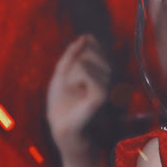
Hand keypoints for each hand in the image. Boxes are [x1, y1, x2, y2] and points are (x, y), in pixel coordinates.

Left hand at [46, 35, 111, 149]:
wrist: (62, 129)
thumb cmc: (61, 105)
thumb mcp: (62, 73)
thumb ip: (72, 54)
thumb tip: (86, 36)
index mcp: (98, 70)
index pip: (93, 45)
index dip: (79, 50)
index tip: (70, 70)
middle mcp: (106, 76)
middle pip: (89, 51)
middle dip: (73, 65)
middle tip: (71, 85)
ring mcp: (105, 86)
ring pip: (85, 62)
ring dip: (72, 75)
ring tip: (74, 92)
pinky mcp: (101, 95)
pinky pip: (86, 72)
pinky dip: (75, 80)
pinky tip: (78, 94)